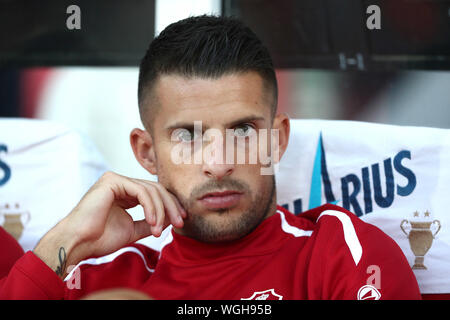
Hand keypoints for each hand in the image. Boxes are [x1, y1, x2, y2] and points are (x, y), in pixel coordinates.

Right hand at [33, 171, 185, 278]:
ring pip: (151, 189)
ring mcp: (116, 180)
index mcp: (125, 193)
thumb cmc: (100, 239)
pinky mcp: (112, 180)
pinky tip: (152, 222)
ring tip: (159, 230)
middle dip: (171, 206)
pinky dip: (151, 207)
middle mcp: (121, 183)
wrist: (78, 243)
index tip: (181, 220)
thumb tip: (172, 218)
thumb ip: (151, 222)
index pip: (155, 194)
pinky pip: (141, 191)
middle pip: (156, 189)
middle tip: (181, 222)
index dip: (171, 205)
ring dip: (161, 211)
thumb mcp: (133, 229)